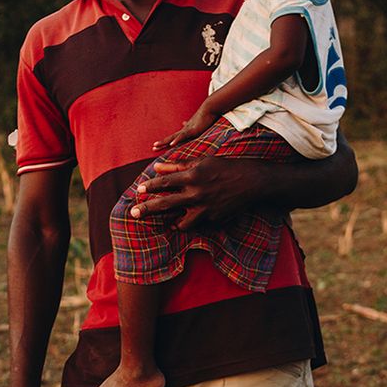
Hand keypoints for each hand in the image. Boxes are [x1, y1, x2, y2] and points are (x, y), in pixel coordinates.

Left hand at [132, 154, 264, 230]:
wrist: (252, 182)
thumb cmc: (226, 167)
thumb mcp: (203, 162)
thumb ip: (178, 165)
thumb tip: (157, 166)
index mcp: (193, 177)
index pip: (164, 183)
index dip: (150, 187)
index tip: (139, 190)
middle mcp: (197, 195)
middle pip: (166, 205)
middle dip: (147, 210)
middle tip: (134, 214)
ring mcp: (206, 210)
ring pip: (181, 223)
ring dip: (171, 224)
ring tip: (164, 224)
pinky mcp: (214, 220)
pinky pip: (198, 224)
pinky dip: (191, 223)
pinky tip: (186, 222)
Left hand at [153, 103, 218, 150]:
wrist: (210, 109)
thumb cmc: (205, 116)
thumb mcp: (195, 123)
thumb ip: (188, 124)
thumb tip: (182, 122)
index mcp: (185, 131)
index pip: (173, 138)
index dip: (165, 142)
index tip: (157, 146)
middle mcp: (184, 130)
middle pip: (170, 138)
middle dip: (162, 143)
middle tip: (153, 148)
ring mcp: (187, 130)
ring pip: (173, 137)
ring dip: (165, 142)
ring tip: (156, 146)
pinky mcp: (192, 130)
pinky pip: (183, 136)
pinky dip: (177, 140)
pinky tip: (171, 144)